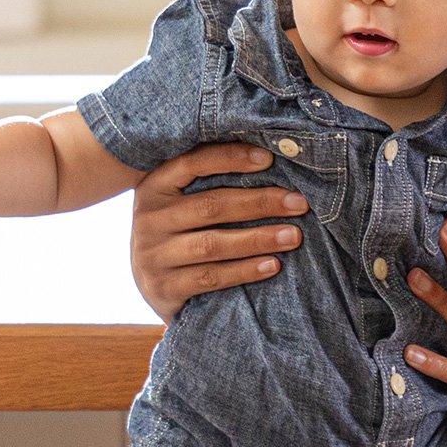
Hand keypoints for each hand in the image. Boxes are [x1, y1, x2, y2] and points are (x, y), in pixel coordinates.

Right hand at [129, 143, 308, 324]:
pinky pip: (211, 277)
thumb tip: (270, 158)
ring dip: (258, 238)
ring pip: (212, 244)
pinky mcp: (164, 288)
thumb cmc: (179, 230)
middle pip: (211, 205)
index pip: (192, 162)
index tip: (269, 158)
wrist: (150, 284)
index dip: (231, 158)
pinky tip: (272, 265)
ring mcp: (153, 255)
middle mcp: (148, 219)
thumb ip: (210, 180)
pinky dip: (245, 270)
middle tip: (298, 203)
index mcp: (154, 186)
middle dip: (260, 203)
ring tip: (293, 235)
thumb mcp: (181, 200)